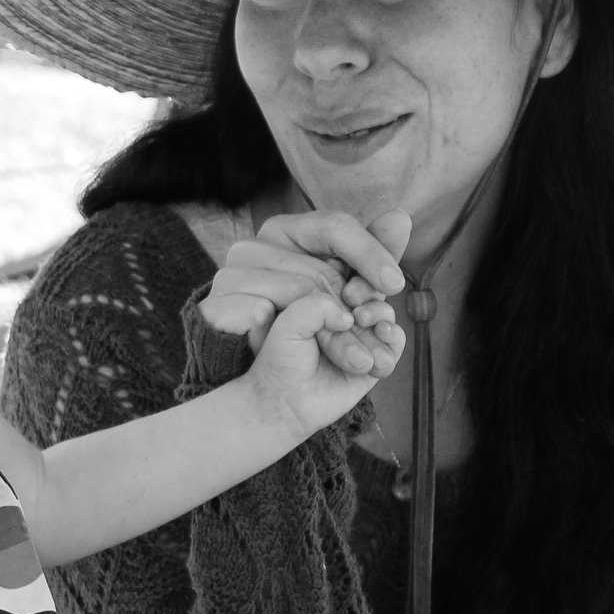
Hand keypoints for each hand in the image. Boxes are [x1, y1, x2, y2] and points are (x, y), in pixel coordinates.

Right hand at [203, 209, 411, 349]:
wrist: (276, 396)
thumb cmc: (315, 342)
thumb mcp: (353, 301)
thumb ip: (375, 258)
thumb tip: (401, 216)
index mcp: (287, 233)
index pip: (335, 226)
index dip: (370, 253)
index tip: (395, 285)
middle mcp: (253, 247)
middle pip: (319, 267)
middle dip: (354, 308)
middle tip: (375, 338)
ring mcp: (228, 276)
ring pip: (295, 292)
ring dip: (331, 333)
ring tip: (351, 357)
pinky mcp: (212, 307)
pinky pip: (258, 312)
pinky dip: (287, 334)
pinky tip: (298, 348)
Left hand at [245, 289, 404, 434]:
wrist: (285, 401)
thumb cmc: (281, 359)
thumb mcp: (290, 323)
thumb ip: (318, 306)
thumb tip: (351, 316)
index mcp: (322, 300)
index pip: (348, 275)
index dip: (354, 277)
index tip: (346, 290)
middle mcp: (344, 317)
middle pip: (371, 292)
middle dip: (369, 296)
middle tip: (358, 310)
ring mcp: (361, 339)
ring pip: (385, 316)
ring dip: (381, 315)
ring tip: (365, 322)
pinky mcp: (374, 362)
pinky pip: (395, 345)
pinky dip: (394, 338)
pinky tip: (383, 335)